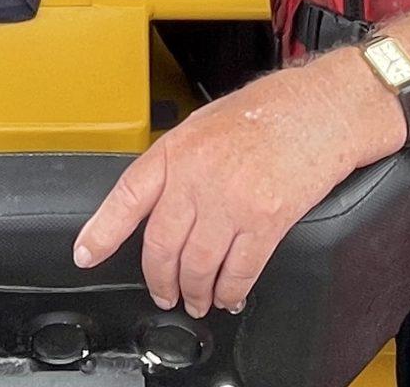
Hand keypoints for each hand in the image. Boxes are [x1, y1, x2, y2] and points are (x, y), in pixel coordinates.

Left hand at [72, 54, 394, 316]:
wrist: (323, 109)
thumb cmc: (271, 109)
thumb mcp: (208, 122)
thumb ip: (180, 161)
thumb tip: (161, 201)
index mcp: (179, 148)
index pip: (128, 195)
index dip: (102, 230)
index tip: (86, 254)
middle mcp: (199, 176)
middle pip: (162, 246)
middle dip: (159, 280)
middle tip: (163, 292)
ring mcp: (232, 201)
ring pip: (197, 266)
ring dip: (194, 292)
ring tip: (196, 300)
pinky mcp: (266, 221)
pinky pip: (239, 272)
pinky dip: (231, 291)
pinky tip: (230, 295)